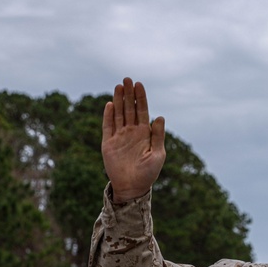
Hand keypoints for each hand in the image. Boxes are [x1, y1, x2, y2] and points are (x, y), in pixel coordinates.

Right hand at [102, 78, 166, 202]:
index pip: (142, 111)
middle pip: (129, 109)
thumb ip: (158, 136)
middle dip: (128, 94)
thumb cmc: (148, 173)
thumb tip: (160, 116)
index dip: (140, 98)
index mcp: (144, 133)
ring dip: (118, 100)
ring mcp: (119, 136)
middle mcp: (131, 132)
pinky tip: (110, 104)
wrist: (132, 188)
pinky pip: (107, 126)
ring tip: (118, 86)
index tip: (139, 84)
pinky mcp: (108, 143)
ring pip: (118, 114)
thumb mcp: (157, 154)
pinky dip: (108, 116)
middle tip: (127, 79)